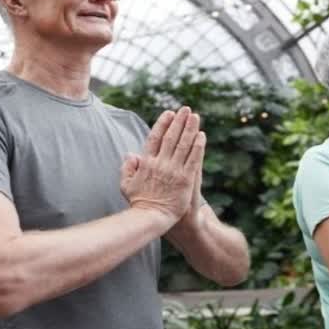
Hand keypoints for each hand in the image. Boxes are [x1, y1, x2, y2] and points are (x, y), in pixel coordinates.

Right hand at [119, 107, 204, 221]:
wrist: (152, 218)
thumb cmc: (139, 203)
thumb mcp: (127, 185)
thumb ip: (128, 168)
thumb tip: (130, 154)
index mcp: (147, 163)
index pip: (155, 138)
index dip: (162, 124)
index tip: (169, 113)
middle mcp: (161, 163)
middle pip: (171, 137)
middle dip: (179, 121)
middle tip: (186, 109)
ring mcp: (174, 171)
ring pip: (183, 145)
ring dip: (190, 129)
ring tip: (195, 116)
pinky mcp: (186, 179)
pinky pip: (193, 159)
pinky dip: (198, 146)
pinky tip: (201, 135)